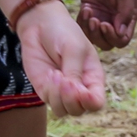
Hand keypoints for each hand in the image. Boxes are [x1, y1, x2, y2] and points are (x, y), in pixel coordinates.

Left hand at [10, 0, 104, 116]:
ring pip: (64, 111)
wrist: (39, 25)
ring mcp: (61, 91)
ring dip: (58, 97)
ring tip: (56, 75)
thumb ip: (75, 72)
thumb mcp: (73, 48)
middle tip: (64, 79)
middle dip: (71, 99)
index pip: (97, 102)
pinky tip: (50, 73)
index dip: (90, 102)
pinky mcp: (46, 90)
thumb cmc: (62, 32)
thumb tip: (76, 94)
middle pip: (80, 110)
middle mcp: (79, 88)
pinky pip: (49, 102)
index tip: (80, 89)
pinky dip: (49, 92)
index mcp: (93, 78)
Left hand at [76, 0, 136, 49]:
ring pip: (92, 36)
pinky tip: (85, 7)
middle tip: (95, 20)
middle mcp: (114, 21)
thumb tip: (119, 32)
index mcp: (127, 19)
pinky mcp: (88, 10)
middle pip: (106, 43)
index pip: (121, 40)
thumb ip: (124, 13)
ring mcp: (100, 16)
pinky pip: (82, 25)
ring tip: (88, 12)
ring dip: (88, 29)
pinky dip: (81, 21)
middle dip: (99, 36)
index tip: (105, 24)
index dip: (113, 38)